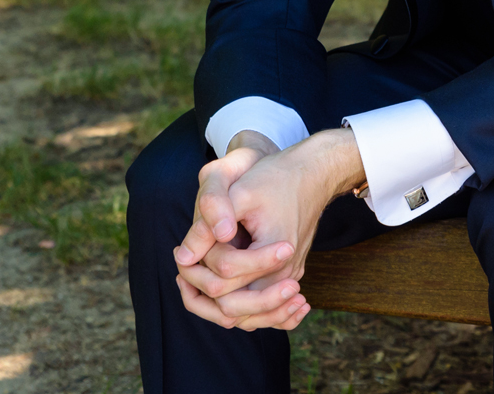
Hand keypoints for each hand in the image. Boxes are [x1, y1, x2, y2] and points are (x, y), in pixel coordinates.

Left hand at [172, 128, 364, 332]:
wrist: (311, 176)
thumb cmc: (276, 179)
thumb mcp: (240, 192)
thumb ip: (210, 224)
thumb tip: (182, 256)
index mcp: (276, 253)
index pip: (226, 273)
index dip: (202, 258)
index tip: (184, 243)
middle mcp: (285, 275)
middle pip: (232, 308)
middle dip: (200, 287)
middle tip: (184, 263)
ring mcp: (287, 281)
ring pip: (245, 318)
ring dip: (213, 303)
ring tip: (192, 275)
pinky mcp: (285, 280)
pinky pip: (259, 312)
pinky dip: (232, 307)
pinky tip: (210, 291)